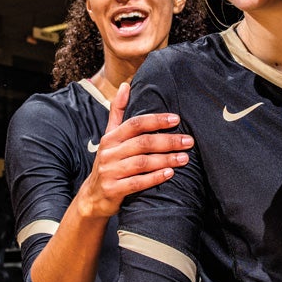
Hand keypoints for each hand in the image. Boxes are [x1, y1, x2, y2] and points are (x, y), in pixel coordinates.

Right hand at [78, 82, 192, 217]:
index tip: (176, 119)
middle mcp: (109, 153)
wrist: (92, 196)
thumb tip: (125, 85)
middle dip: (168, 141)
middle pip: (142, 143)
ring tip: (184, 158)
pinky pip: (137, 183)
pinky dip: (155, 178)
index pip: (135, 124)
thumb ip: (118, 112)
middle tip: (189, 141)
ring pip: (141, 163)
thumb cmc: (108, 163)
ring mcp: (110, 172)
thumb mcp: (109, 137)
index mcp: (110, 138)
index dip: (156, 120)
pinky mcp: (113, 189)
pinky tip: (170, 174)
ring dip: (165, 160)